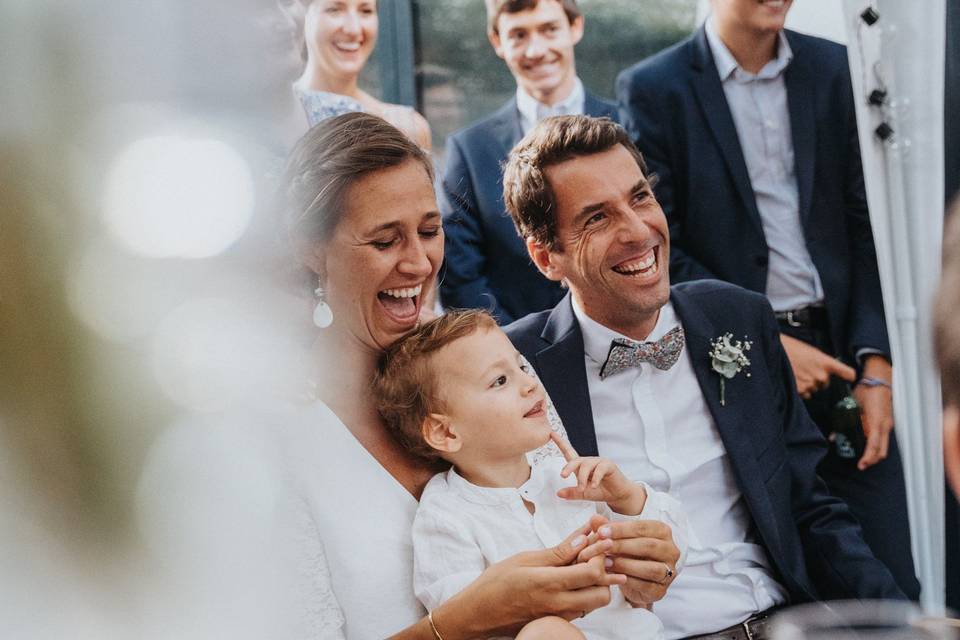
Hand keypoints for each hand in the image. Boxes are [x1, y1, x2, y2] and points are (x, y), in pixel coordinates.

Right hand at [434, 521, 624, 637]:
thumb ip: (557, 552)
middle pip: (602, 594)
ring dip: (596, 584)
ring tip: (583, 565)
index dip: (600, 554)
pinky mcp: (557, 622)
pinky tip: (573, 579)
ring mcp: (559, 617)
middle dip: (605, 573)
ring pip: (594, 604)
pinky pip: (581, 609)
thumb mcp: (524, 560)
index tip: (598, 538)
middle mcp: (559, 605)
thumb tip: (583, 538)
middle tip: (593, 555)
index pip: (592, 572)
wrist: (478, 614)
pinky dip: (585, 593)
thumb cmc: (495, 584)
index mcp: (549, 584)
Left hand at [551, 433, 646, 514]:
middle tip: (563, 476)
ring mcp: (599, 462)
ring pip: (586, 465)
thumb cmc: (601, 491)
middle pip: (576, 460)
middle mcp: (589, 462)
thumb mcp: (584, 494)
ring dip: (583, 478)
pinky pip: (600, 468)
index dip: (560, 443)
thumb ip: (572, 493)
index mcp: (581, 466)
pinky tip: (594, 486)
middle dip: (568, 467)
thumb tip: (559, 493)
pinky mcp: (608, 465)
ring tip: (583, 488)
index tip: (551, 433)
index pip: (569, 452)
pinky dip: (596, 478)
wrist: (618, 495)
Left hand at [581, 515, 680, 607]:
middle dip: (623, 546)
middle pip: (649, 546)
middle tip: (603, 547)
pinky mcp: (661, 590)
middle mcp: (670, 550)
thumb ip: (607, 528)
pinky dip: (629, 581)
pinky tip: (613, 577)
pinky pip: (647, 585)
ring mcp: (669, 571)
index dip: (621, 529)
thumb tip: (594, 518)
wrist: (636, 579)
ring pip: (651, 568)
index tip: (601, 532)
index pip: (643, 527)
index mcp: (662, 531)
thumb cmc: (628, 552)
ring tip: (606, 563)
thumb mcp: (617, 537)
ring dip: (626, 565)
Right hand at [780, 334, 855, 397]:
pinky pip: (805, 394)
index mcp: (826, 362)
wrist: (773, 350)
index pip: (848, 374)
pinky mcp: (800, 390)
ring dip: (809, 385)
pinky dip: (800, 389)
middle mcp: (821, 375)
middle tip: (807, 371)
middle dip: (819, 380)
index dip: (850, 377)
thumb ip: (822, 363)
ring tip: (798, 374)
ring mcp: (811, 384)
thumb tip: (826, 371)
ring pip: (815, 389)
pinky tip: (794, 379)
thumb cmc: (791, 348)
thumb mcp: (811, 352)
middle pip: (826, 383)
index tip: (850, 378)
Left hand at [852, 356, 893, 469]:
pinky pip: (881, 440)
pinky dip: (874, 446)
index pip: (874, 444)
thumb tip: (833, 437)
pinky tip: (864, 446)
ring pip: (883, 447)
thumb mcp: (852, 405)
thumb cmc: (866, 391)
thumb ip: (843, 422)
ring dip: (873, 455)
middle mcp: (884, 425)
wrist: (879, 381)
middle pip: (882, 451)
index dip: (868, 456)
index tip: (861, 464)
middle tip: (860, 465)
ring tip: (862, 459)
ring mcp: (887, 425)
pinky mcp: (886, 424)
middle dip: (872, 460)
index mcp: (877, 421)